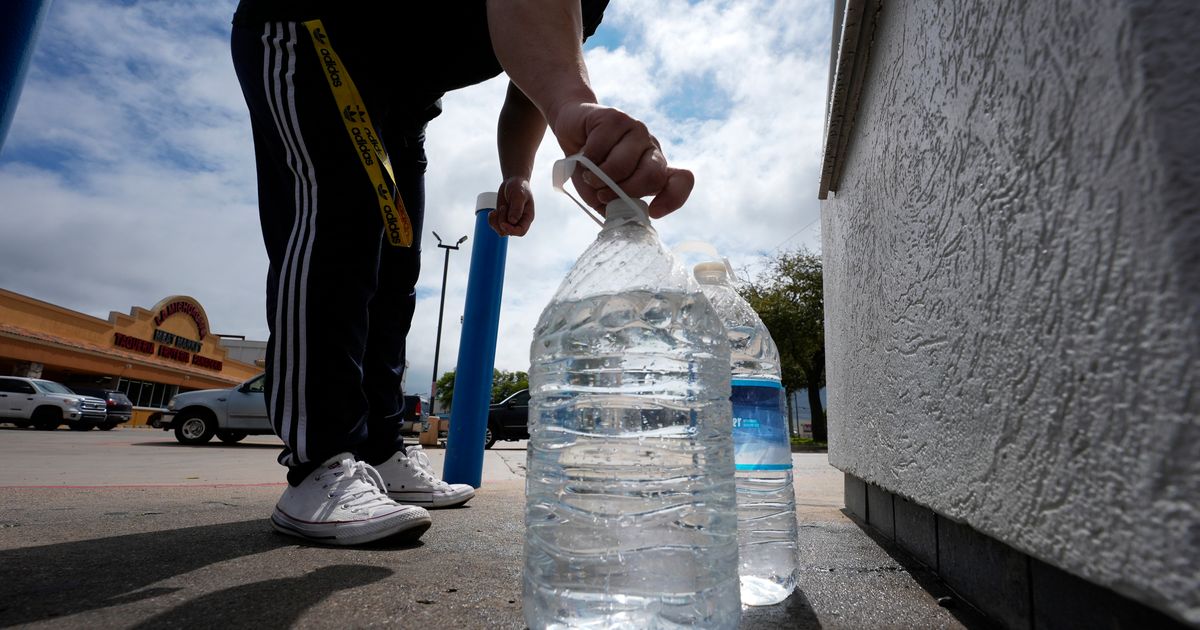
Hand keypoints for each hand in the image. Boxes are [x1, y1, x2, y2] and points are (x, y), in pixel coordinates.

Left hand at [489, 176, 534, 236]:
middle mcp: (519, 221)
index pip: (521, 231)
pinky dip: (491, 220)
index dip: (512, 230)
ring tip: (500, 208)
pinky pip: (494, 225)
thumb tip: (512, 221)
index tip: (503, 223)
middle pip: (508, 232)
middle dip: (502, 221)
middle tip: (503, 207)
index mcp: (527, 217)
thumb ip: (517, 208)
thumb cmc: (519, 186)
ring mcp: (510, 220)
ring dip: (496, 221)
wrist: (513, 181)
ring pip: (500, 230)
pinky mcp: (502, 217)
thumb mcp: (519, 195)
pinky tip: (493, 211)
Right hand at [550, 103, 694, 218]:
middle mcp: (650, 148)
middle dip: (625, 191)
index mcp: (654, 168)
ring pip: (623, 165)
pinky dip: (586, 159)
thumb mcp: (601, 194)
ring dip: (599, 177)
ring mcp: (636, 131)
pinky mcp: (616, 118)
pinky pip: (600, 148)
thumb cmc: (589, 166)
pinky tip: (582, 154)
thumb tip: (623, 218)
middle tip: (604, 195)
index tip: (653, 211)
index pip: (682, 180)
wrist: (570, 131)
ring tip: (589, 176)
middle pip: (653, 175)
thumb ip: (614, 207)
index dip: (673, 198)